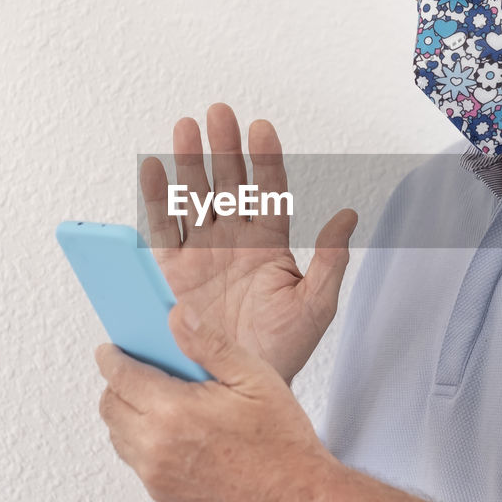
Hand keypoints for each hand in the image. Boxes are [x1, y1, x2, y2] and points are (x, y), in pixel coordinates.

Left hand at [95, 305, 339, 501]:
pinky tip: (173, 431)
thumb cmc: (281, 442)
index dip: (111, 358)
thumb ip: (209, 343)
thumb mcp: (253, 377)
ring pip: (119, 437)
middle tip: (136, 371)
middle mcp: (156, 447)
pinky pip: (137, 462)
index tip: (110, 350)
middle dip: (116, 384)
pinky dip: (142, 442)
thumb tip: (176, 316)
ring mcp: (158, 476)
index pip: (121, 376)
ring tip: (157, 400)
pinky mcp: (165, 496)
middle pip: (110, 407)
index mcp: (174, 411)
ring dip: (127, 414)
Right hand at [140, 103, 356, 384]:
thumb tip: (348, 216)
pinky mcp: (172, 272)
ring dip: (189, 162)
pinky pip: (162, 230)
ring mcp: (201, 253)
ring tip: (186, 128)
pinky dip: (156, 200)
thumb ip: (330, 261)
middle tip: (219, 114)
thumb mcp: (315, 306)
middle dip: (223, 149)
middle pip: (227, 184)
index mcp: (269, 244)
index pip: (268, 191)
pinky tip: (153, 170)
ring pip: (194, 197)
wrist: (237, 386)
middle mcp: (233, 241)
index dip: (265, 160)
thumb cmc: (279, 351)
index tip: (260, 128)